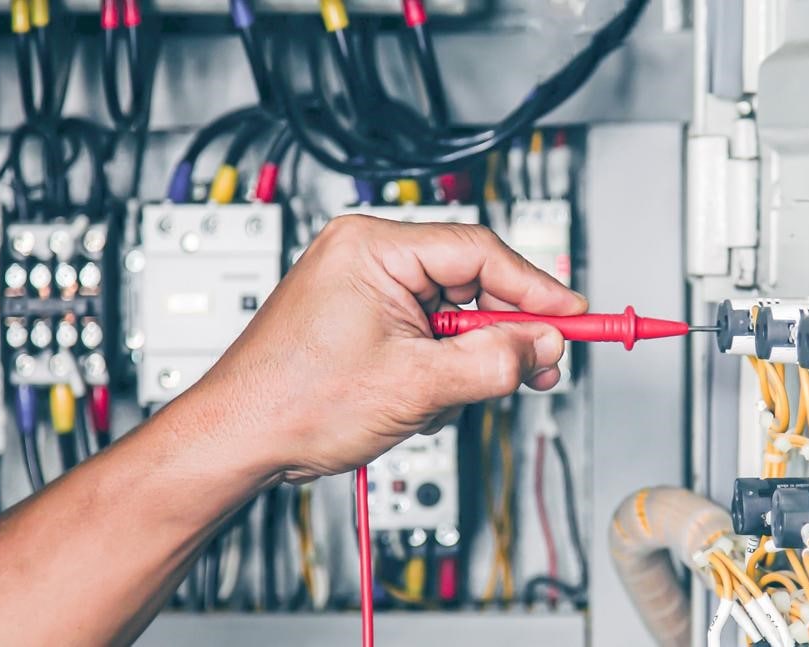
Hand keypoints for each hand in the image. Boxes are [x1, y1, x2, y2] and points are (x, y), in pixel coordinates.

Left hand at [181, 215, 584, 480]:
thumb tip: (542, 345)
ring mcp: (362, 291)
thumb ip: (492, 361)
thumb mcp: (415, 385)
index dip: (534, 289)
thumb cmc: (290, 402)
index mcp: (371, 247)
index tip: (573, 316)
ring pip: (451, 318)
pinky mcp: (361, 323)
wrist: (235, 440)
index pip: (479, 252)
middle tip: (538, 365)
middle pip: (469, 284)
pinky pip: (426, 337)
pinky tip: (419, 401)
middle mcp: (365, 258)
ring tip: (445, 399)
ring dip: (463, 363)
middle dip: (500, 334)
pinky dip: (438, 372)